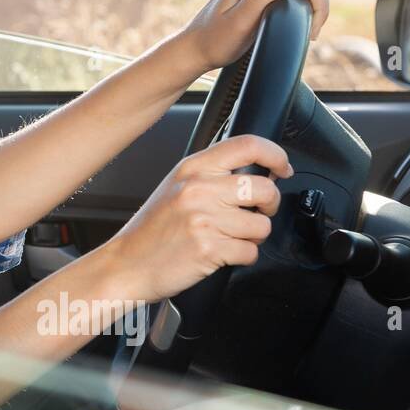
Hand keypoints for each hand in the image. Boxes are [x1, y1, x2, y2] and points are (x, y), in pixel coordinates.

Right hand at [101, 134, 292, 303]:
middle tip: (258, 212)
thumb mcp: (175, 187)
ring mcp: (204, 218)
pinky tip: (222, 253)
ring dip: (253, 236)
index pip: (247, 146)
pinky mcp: (209, 248)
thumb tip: (255, 171)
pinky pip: (251, 252)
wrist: (126, 264)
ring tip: (229, 237)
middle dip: (270, 205)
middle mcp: (198, 189)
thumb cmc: (151, 230)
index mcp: (191, 168)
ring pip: (262, 225)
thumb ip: (210, 175)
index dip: (275, 155)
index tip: (282, 168)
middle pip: (264, 188)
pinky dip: (242, 257)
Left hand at [178, 0, 329, 74]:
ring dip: (311, 4)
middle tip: (310, 33)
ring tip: (303, 29)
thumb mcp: (240, 21)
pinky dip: (301, 2)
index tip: (311, 31)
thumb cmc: (215, 40)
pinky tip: (294, 20)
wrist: (196, 46)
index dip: (318, 5)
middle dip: (317, 5)